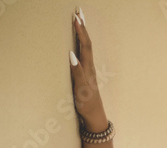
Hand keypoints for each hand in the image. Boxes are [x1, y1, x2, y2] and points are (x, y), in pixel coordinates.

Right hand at [68, 7, 106, 131]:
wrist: (94, 116)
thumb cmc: (87, 104)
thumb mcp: (81, 89)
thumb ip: (77, 72)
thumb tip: (71, 54)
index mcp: (88, 68)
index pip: (85, 45)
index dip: (81, 31)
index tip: (76, 17)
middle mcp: (89, 67)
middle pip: (86, 42)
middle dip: (82, 27)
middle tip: (77, 11)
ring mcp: (87, 70)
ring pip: (85, 47)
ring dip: (81, 33)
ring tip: (78, 21)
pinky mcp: (85, 74)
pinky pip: (82, 54)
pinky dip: (79, 44)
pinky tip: (77, 42)